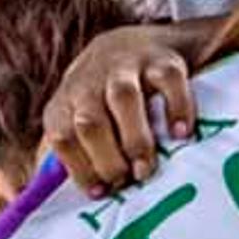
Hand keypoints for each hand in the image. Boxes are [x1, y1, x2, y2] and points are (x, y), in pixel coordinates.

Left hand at [42, 18, 217, 196]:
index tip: (102, 192)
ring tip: (148, 168)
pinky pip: (169, 80)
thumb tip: (58, 196)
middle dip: (108, 159)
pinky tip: (181, 135)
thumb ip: (72, 156)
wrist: (136, 43)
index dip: (80, 168)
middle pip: (90, 122)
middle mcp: (90, 82)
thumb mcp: (77, 121)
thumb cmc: (105, 101)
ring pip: (123, 99)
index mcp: (66, 103)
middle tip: (130, 181)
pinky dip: (176, 108)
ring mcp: (126, 66)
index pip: (62, 137)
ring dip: (136, 139)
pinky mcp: (161, 58)